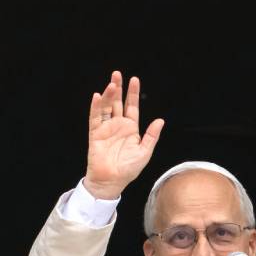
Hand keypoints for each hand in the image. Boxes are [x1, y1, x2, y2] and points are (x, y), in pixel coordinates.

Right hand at [83, 71, 164, 199]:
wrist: (112, 181)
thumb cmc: (128, 169)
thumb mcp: (145, 152)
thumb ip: (152, 136)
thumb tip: (160, 120)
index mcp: (131, 129)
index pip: (132, 107)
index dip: (133, 94)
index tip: (134, 79)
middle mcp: (118, 125)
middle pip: (117, 103)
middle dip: (118, 88)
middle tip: (117, 74)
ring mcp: (106, 128)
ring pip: (106, 107)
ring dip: (108, 95)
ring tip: (111, 84)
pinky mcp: (96, 134)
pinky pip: (95, 118)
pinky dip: (96, 107)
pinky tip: (97, 96)